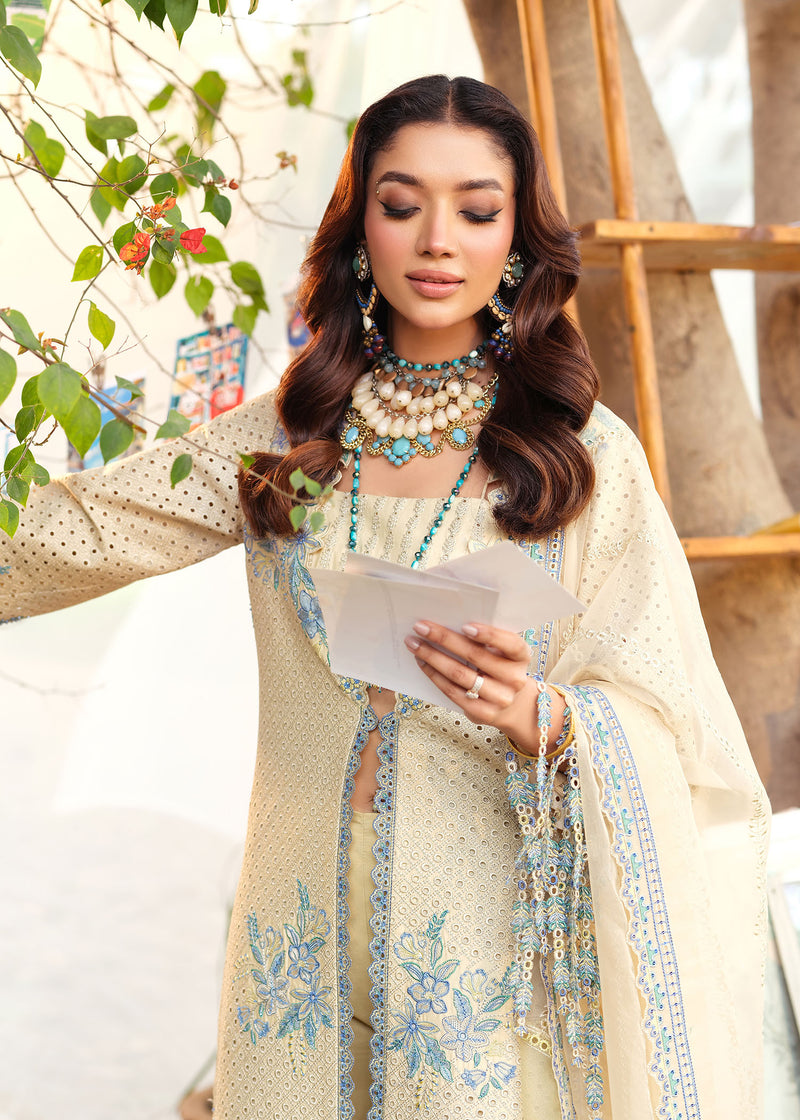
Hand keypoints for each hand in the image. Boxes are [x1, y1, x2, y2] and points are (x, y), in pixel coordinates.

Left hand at [405, 619, 546, 753]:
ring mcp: (499, 698)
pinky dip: (434, 675)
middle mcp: (514, 679)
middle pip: (476, 656)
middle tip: (421, 627)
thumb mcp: (504, 653)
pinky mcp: (483, 713)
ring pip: (460, 675)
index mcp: (521, 657)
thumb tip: (447, 622)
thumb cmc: (501, 668)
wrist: (513, 705)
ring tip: (415, 644)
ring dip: (433, 657)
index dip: (489, 635)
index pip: (510, 644)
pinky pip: (453, 692)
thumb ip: (486, 640)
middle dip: (444, 639)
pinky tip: (423, 663)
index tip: (465, 626)